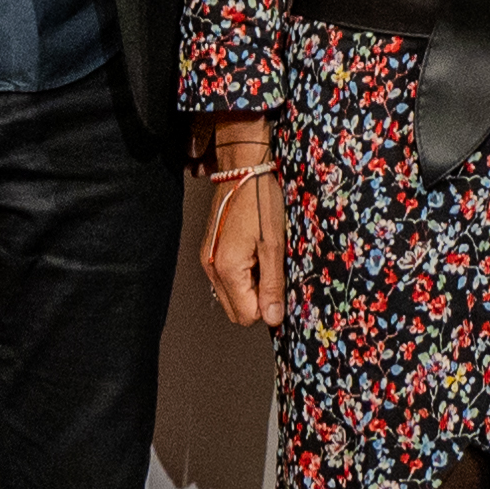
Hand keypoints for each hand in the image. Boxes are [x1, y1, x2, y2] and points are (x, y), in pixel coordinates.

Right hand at [201, 118, 286, 327]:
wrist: (243, 169)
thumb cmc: (261, 201)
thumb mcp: (274, 244)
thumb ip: (273, 285)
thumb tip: (272, 319)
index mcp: (227, 270)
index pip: (246, 316)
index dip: (267, 307)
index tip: (280, 283)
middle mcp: (212, 268)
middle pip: (236, 311)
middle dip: (258, 300)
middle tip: (273, 271)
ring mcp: (209, 260)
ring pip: (231, 295)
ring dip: (251, 287)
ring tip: (265, 258)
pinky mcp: (211, 251)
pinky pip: (227, 279)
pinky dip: (243, 274)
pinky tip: (255, 252)